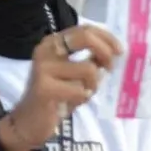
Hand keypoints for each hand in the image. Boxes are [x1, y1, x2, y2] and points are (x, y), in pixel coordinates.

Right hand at [8, 26, 121, 150]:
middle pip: (85, 38)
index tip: (119, 51)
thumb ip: (90, 59)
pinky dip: (82, 98)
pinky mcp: (45, 88)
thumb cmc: (56, 96)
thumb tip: (114, 51)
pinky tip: (71, 103)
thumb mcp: (75, 73)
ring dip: (93, 84)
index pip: (84, 29)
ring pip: (88, 69)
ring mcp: (43, 68)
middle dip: (105, 51)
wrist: (30, 121)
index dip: (106, 37)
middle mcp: (45, 50)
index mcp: (53, 42)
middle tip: (110, 67)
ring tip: (83, 93)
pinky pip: (80, 90)